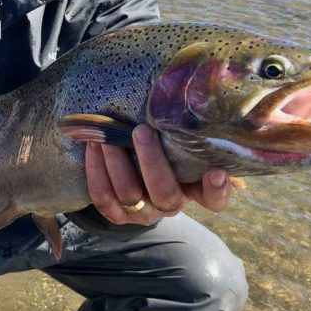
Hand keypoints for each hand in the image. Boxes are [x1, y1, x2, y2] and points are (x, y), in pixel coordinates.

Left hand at [85, 124, 231, 224]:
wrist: (131, 173)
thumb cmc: (161, 148)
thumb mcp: (174, 143)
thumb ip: (179, 131)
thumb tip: (176, 95)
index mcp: (192, 189)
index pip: (213, 198)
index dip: (217, 190)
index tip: (217, 170)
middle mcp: (170, 204)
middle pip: (165, 194)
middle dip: (152, 162)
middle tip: (142, 131)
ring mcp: (143, 212)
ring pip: (130, 195)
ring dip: (116, 163)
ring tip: (107, 138)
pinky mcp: (116, 214)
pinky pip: (103, 198)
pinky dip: (96, 172)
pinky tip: (93, 147)